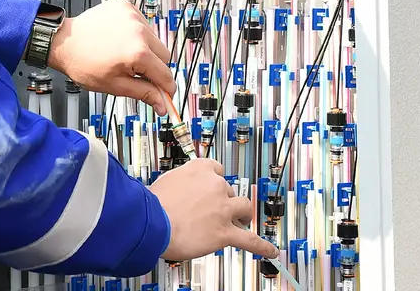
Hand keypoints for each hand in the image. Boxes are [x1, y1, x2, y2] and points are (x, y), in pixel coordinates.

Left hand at [47, 0, 175, 114]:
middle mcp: (139, 30)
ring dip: (147, 49)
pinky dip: (138, 34)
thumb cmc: (83, 63)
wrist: (64, 42)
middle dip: (155, 67)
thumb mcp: (115, 85)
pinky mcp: (126, 7)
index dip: (166, 87)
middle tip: (138, 74)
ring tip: (125, 55)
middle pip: (164, 55)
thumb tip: (162, 104)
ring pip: (155, 39)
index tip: (166, 94)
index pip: (165, 73)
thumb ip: (143, 93)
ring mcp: (133, 16)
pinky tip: (122, 41)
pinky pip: (143, 24)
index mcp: (137, 52)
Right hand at [150, 158, 279, 260]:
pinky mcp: (224, 233)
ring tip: (238, 221)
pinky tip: (269, 250)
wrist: (150, 223)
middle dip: (223, 201)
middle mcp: (215, 186)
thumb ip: (181, 184)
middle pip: (230, 191)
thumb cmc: (152, 204)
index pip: (218, 170)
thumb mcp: (166, 181)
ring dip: (241, 215)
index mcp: (201, 169)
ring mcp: (222, 209)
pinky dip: (262, 246)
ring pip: (243, 209)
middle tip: (212, 210)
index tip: (212, 188)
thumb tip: (180, 191)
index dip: (215, 182)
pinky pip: (250, 240)